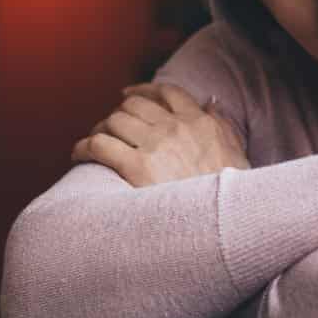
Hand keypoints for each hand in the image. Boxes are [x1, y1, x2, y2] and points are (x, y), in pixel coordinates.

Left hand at [71, 83, 248, 186]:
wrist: (223, 226)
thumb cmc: (230, 197)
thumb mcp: (238, 156)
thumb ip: (224, 127)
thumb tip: (210, 104)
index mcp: (201, 123)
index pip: (167, 93)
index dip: (143, 91)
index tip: (128, 96)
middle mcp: (176, 128)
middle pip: (134, 105)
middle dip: (119, 112)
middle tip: (110, 128)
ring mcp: (156, 146)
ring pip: (114, 120)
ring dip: (100, 129)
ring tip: (94, 143)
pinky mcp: (136, 167)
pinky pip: (98, 144)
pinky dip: (84, 147)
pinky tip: (79, 155)